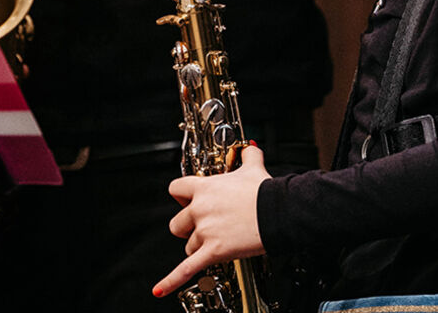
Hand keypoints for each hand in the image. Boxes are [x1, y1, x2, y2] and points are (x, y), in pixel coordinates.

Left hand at [153, 144, 269, 298]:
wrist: (277, 212)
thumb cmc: (264, 193)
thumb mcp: (253, 168)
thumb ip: (248, 155)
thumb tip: (250, 148)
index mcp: (204, 189)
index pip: (176, 189)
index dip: (182, 196)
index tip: (189, 199)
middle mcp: (200, 209)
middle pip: (177, 222)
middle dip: (189, 227)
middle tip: (205, 225)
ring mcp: (205, 231)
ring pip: (188, 245)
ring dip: (198, 246)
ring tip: (216, 242)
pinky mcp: (213, 251)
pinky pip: (187, 269)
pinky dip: (172, 280)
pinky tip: (160, 289)